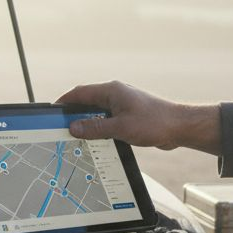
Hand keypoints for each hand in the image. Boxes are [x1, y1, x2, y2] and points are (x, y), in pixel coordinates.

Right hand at [56, 81, 220, 153]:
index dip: (64, 101)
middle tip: (61, 128)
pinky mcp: (129, 115)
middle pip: (87, 102)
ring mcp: (123, 105)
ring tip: (76, 137)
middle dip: (74, 115)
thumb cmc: (155, 122)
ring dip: (88, 124)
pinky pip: (108, 120)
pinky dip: (100, 129)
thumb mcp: (120, 127)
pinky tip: (96, 141)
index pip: (80, 92)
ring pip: (97, 113)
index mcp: (111, 91)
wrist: (179, 127)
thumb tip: (74, 127)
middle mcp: (115, 95)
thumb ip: (95, 128)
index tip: (53, 111)